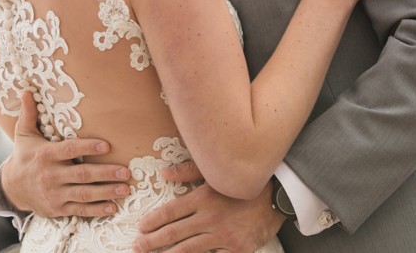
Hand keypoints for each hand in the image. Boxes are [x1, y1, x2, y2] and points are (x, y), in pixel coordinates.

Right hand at [1, 91, 130, 217]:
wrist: (11, 188)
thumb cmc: (24, 156)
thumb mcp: (24, 134)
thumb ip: (29, 113)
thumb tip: (26, 90)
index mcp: (46, 155)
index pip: (70, 150)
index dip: (88, 147)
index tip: (107, 145)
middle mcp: (50, 176)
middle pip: (82, 175)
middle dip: (105, 174)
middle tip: (126, 171)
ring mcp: (55, 194)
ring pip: (84, 194)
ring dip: (106, 192)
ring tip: (125, 188)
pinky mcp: (58, 208)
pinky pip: (80, 210)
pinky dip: (97, 210)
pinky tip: (113, 207)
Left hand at [134, 163, 283, 252]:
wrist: (277, 195)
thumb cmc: (243, 183)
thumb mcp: (216, 172)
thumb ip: (188, 171)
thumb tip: (164, 173)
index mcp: (204, 197)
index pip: (170, 212)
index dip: (153, 221)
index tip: (141, 228)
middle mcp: (210, 218)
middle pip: (174, 233)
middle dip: (153, 242)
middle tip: (138, 246)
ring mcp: (223, 236)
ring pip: (189, 250)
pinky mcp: (236, 249)